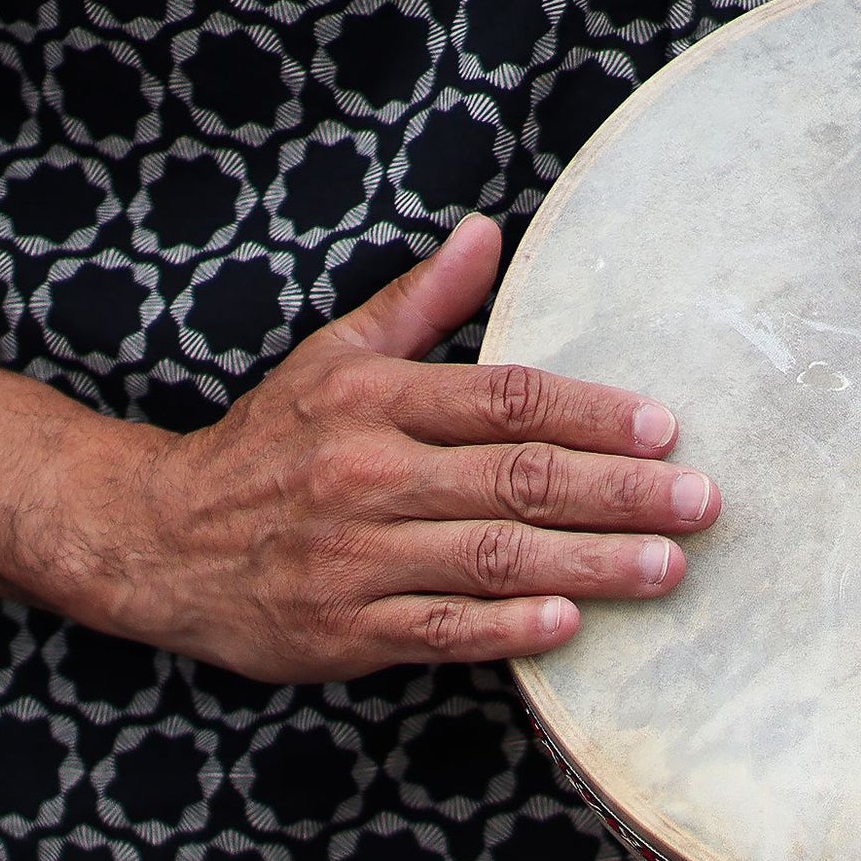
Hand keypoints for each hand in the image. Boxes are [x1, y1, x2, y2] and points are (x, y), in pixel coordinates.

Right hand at [54, 215, 718, 682]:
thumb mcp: (333, 356)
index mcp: (375, 400)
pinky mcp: (346, 628)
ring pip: (492, 558)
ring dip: (589, 564)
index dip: (591, 413)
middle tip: (703, 501)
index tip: (667, 427)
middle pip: (517, 480)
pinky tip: (570, 624)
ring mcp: (357, 556)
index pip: (505, 399)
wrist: (158, 540)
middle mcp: (368, 474)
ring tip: (669, 566)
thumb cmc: (271, 441)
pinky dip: (506, 628)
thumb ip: (421, 302)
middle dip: (619, 492)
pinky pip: (441, 628)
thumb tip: (489, 231)